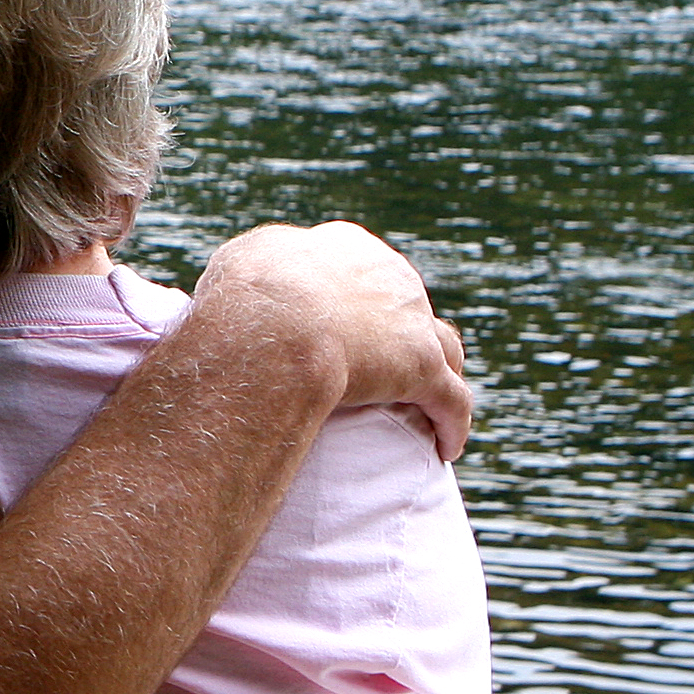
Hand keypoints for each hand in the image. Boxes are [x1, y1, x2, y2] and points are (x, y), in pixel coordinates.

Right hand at [189, 222, 472, 460]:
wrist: (275, 323)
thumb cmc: (247, 295)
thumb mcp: (241, 263)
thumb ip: (257, 268)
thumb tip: (253, 287)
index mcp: (346, 247)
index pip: (364, 268)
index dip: (356, 296)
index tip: (342, 323)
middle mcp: (389, 275)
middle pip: (408, 305)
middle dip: (402, 332)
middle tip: (384, 369)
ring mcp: (412, 321)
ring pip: (445, 347)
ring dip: (443, 373)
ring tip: (432, 404)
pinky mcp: (423, 368)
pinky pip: (452, 401)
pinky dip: (452, 423)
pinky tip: (447, 446)